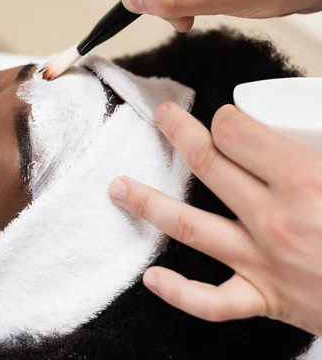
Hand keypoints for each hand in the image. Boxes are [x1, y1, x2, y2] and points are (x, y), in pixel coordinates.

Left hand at [109, 102, 321, 334]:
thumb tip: (312, 114)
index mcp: (305, 179)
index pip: (237, 132)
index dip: (226, 117)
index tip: (225, 116)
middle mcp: (275, 219)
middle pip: (208, 166)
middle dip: (179, 135)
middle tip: (161, 118)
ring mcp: (264, 262)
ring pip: (191, 226)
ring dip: (148, 203)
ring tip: (116, 186)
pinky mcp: (266, 299)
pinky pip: (212, 303)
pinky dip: (179, 293)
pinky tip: (151, 278)